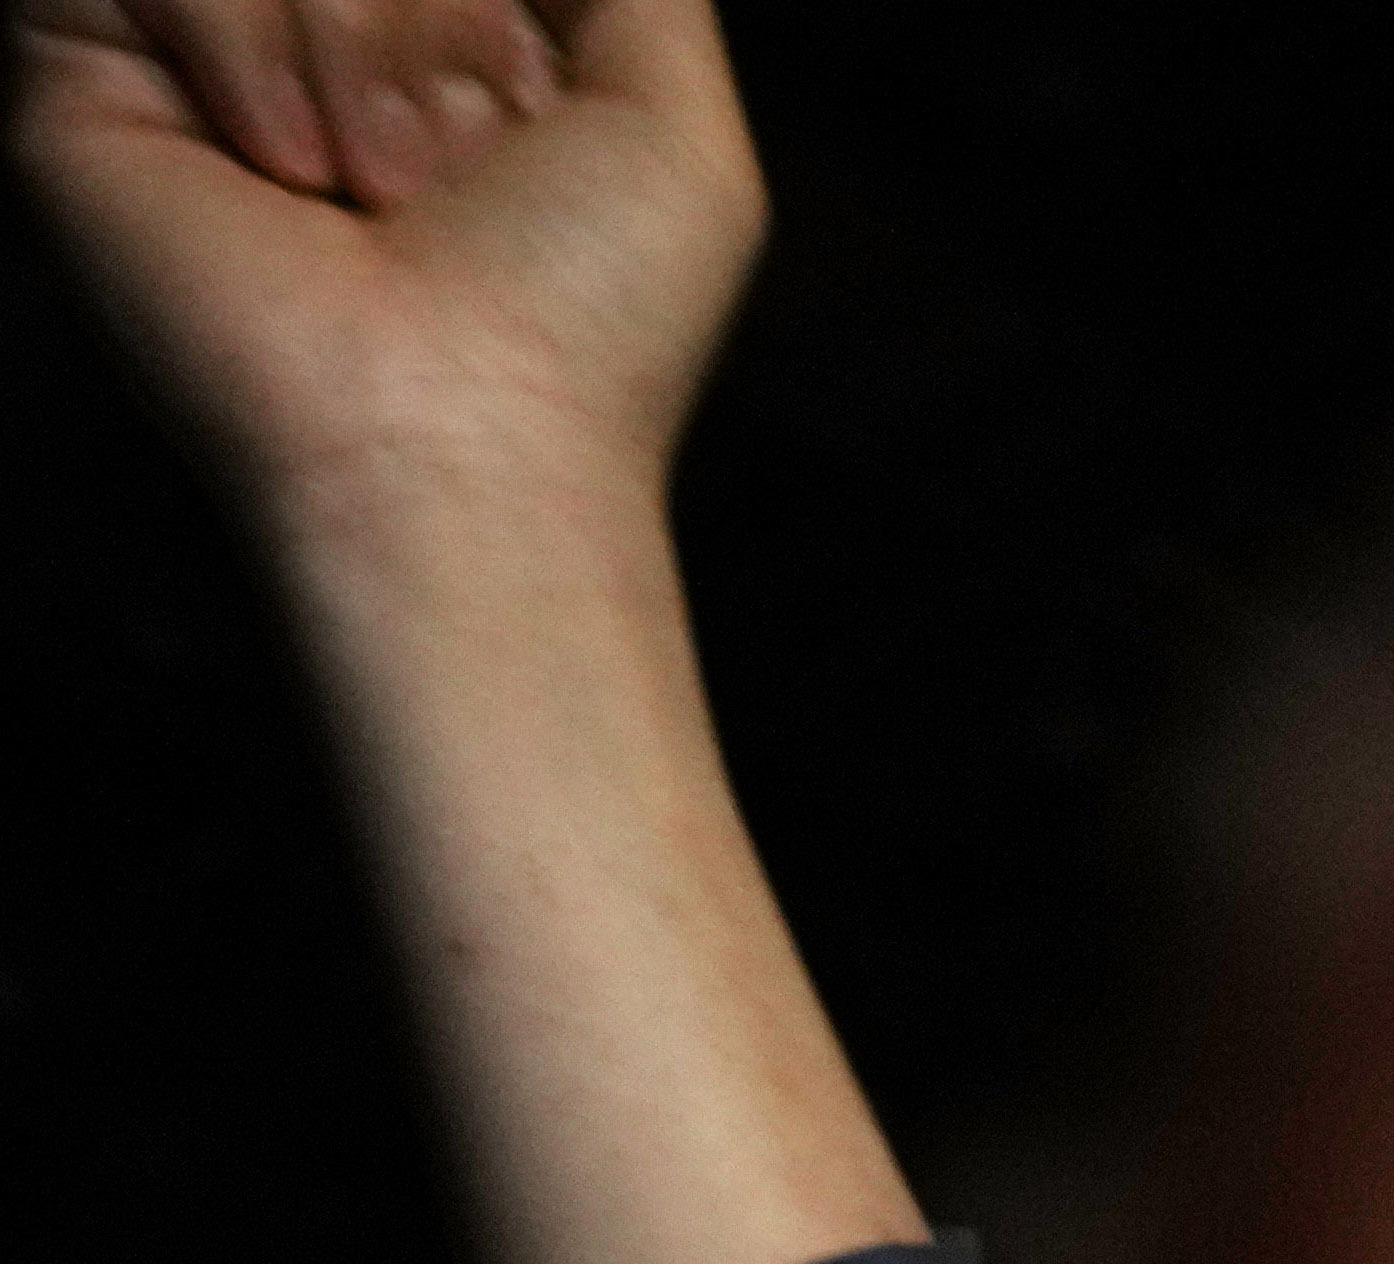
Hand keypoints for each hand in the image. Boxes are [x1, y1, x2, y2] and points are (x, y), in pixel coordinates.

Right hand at [16, 0, 759, 531]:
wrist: (454, 445)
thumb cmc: (580, 319)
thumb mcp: (668, 117)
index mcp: (437, 50)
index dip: (488, 9)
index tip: (522, 121)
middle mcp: (311, 48)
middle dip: (436, 24)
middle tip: (444, 176)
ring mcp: (194, 59)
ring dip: (359, 43)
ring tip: (376, 191)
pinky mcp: (79, 70)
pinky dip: (250, 39)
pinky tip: (287, 172)